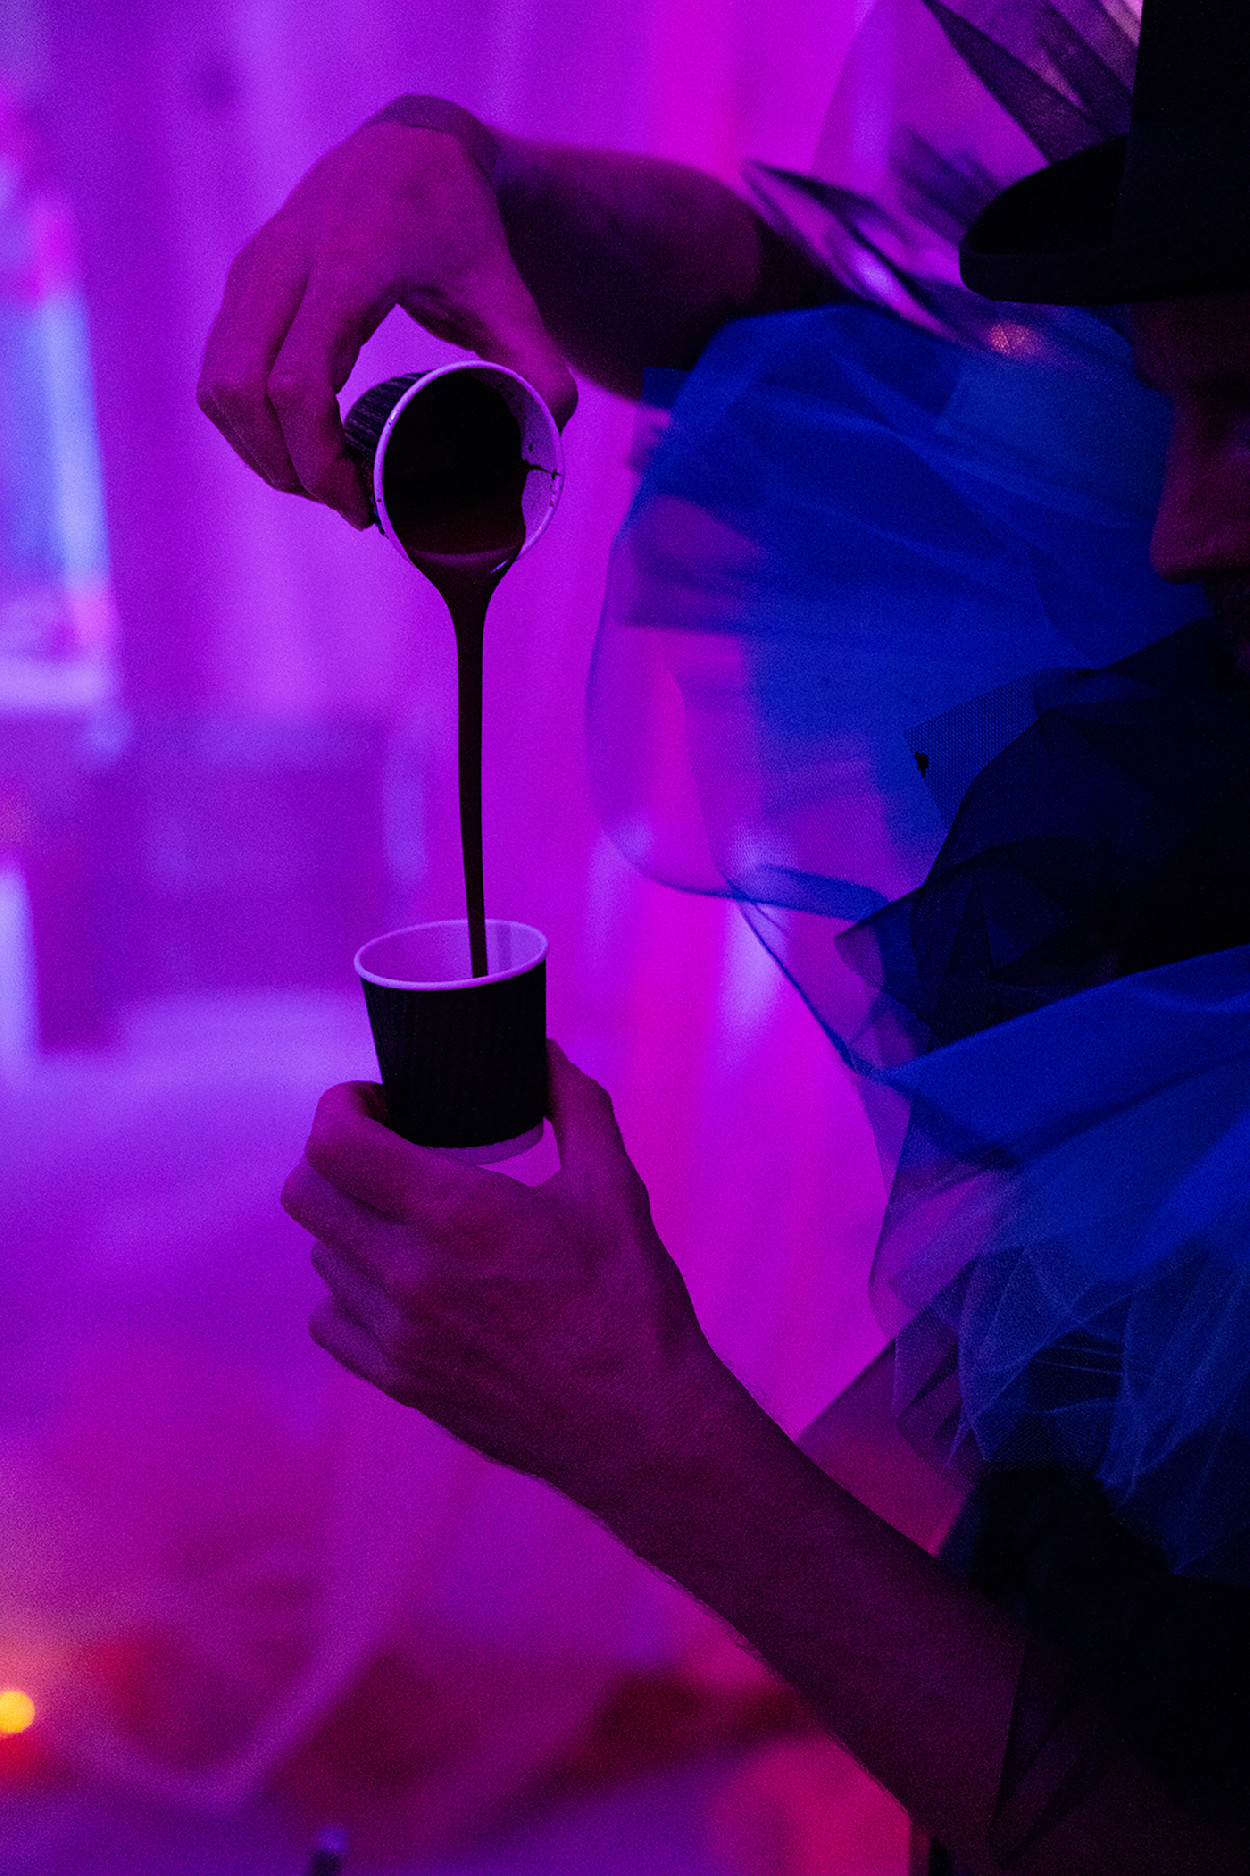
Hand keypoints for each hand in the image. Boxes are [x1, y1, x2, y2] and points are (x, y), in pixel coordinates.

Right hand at [198, 119, 576, 526]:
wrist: (410, 146)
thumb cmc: (460, 225)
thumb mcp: (508, 294)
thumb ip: (537, 370)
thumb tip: (542, 447)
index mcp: (349, 266)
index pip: (297, 384)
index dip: (317, 461)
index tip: (359, 503)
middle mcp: (285, 263)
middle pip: (241, 393)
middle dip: (286, 469)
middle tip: (344, 501)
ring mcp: (253, 271)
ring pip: (218, 388)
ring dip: (260, 452)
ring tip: (321, 480)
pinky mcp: (241, 285)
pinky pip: (218, 373)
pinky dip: (249, 425)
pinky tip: (293, 448)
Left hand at [282, 1044, 717, 1511]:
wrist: (637, 1427)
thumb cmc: (631, 1303)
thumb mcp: (613, 1187)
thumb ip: (574, 1104)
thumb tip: (541, 1049)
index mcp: (458, 1213)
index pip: (335, 1143)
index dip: (341, 1106)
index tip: (378, 1099)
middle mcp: (411, 1273)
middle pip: (306, 1192)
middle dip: (335, 1153)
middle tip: (384, 1145)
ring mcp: (397, 1334)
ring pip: (322, 1252)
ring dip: (350, 1218)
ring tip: (404, 1211)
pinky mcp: (398, 1381)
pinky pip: (331, 1317)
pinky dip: (353, 1286)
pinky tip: (402, 1275)